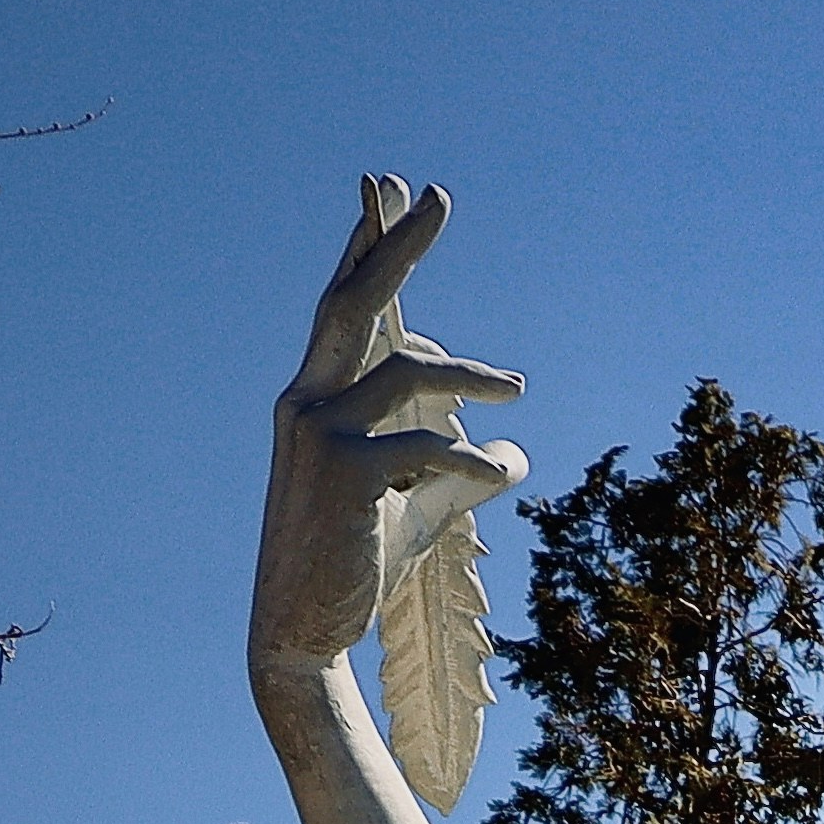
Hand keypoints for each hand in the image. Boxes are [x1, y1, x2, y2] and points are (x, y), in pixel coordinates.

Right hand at [251, 178, 527, 681]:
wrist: (303, 630)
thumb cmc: (358, 563)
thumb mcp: (422, 509)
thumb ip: (465, 473)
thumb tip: (520, 453)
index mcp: (314, 397)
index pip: (343, 310)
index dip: (365, 250)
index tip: (387, 193)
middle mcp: (306, 400)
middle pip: (354, 302)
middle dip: (396, 245)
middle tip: (438, 195)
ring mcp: (318, 432)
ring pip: (406, 373)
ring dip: (469, 374)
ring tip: (517, 388)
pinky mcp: (345, 473)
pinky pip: (427, 447)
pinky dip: (471, 458)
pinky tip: (498, 474)